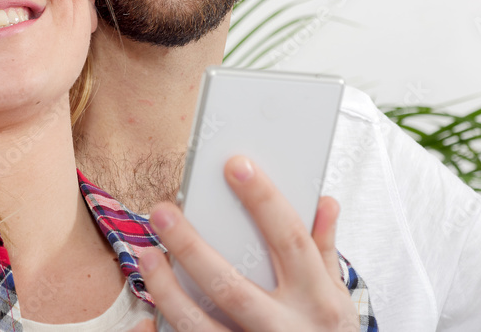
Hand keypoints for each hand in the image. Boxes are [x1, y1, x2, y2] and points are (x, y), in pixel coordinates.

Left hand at [138, 155, 358, 330]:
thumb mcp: (337, 302)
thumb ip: (325, 252)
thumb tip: (325, 201)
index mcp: (318, 300)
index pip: (289, 240)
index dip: (263, 200)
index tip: (235, 165)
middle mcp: (287, 329)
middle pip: (231, 284)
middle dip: (192, 247)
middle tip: (162, 210)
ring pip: (201, 326)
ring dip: (167, 291)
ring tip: (145, 256)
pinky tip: (142, 320)